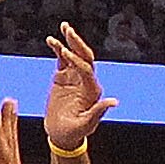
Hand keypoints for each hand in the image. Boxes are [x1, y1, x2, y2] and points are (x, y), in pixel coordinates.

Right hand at [40, 24, 116, 153]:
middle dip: (77, 43)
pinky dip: (57, 49)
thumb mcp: (86, 125)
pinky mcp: (63, 77)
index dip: (76, 60)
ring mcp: (74, 78)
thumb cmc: (74, 133)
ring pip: (74, 55)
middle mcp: (86, 81)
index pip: (86, 69)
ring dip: (69, 41)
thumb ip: (98, 112)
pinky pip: (61, 60)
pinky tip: (51, 40)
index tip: (64, 54)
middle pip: (85, 57)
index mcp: (93, 91)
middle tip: (68, 31)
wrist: (61, 135)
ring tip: (64, 27)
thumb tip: (113, 101)